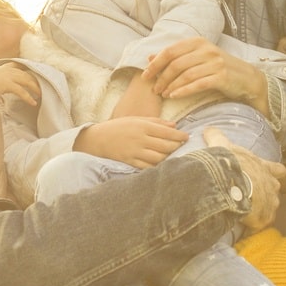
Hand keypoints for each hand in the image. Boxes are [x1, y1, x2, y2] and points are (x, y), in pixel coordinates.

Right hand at [0, 63, 40, 106]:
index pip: (16, 65)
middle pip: (25, 73)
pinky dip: (28, 97)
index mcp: (0, 68)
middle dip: (35, 80)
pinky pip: (21, 91)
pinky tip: (33, 103)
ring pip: (26, 81)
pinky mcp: (6, 84)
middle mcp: (5, 70)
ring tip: (41, 95)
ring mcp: (6, 76)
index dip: (26, 69)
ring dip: (35, 88)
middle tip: (42, 87)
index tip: (34, 73)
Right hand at [74, 117, 188, 168]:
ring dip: (168, 157)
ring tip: (173, 155)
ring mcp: (135, 151)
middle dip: (177, 147)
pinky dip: (157, 167)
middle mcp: (140, 139)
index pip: (167, 132)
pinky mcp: (130, 161)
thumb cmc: (119, 127)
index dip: (180, 136)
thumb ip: (156, 122)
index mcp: (143, 126)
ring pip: (159, 158)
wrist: (98, 138)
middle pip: (166, 146)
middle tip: (182, 146)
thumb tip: (174, 125)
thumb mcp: (137, 119)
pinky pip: (147, 167)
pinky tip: (162, 164)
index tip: (187, 137)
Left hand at [143, 37, 267, 112]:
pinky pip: (197, 84)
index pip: (170, 51)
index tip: (145, 75)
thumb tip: (149, 57)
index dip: (155, 64)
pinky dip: (183, 91)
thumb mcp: (196, 58)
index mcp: (198, 42)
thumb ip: (175, 57)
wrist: (246, 78)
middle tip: (154, 89)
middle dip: (161, 78)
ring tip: (163, 94)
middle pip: (176, 64)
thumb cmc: (217, 68)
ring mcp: (215, 62)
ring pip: (185, 75)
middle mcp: (206, 50)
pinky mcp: (222, 76)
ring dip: (171, 86)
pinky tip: (175, 96)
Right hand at [203, 127, 285, 231]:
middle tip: (259, 196)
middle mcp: (271, 184)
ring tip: (250, 213)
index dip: (279, 174)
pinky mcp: (263, 217)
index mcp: (264, 167)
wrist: (229, 182)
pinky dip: (256, 224)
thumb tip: (208, 128)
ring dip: (263, 209)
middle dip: (269, 193)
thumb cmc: (229, 163)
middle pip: (276, 189)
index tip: (280, 178)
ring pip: (271, 207)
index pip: (278, 170)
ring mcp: (269, 202)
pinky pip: (262, 223)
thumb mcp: (221, 145)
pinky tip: (247, 226)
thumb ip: (216, 136)